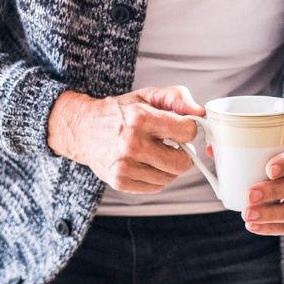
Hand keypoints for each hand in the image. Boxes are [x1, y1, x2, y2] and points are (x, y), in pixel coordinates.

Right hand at [46, 86, 202, 192]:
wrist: (84, 129)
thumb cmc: (120, 112)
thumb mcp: (147, 96)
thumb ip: (177, 98)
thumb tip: (200, 112)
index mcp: (140, 118)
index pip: (187, 132)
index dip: (188, 130)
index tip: (180, 129)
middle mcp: (131, 143)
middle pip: (181, 162)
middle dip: (183, 154)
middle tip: (173, 145)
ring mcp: (124, 166)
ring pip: (170, 177)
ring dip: (169, 166)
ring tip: (155, 153)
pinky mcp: (120, 182)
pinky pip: (155, 187)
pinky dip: (156, 177)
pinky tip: (145, 163)